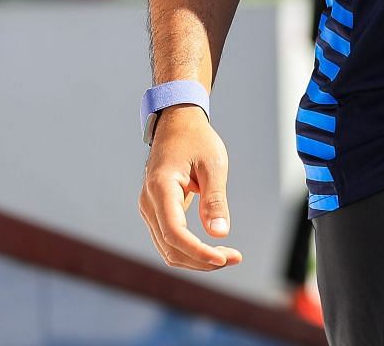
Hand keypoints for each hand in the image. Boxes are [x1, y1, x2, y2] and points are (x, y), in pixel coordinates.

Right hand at [137, 105, 243, 270]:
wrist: (176, 123)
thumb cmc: (196, 140)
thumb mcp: (213, 165)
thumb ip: (215, 200)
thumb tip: (220, 234)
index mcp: (160, 187)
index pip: (175, 232)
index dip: (198, 251)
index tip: (224, 258)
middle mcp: (148, 202)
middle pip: (170, 247)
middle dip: (202, 260)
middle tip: (236, 257)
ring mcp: (148, 208)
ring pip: (168, 249)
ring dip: (196, 259)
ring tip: (227, 255)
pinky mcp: (155, 212)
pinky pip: (169, 240)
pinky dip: (190, 250)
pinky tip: (212, 249)